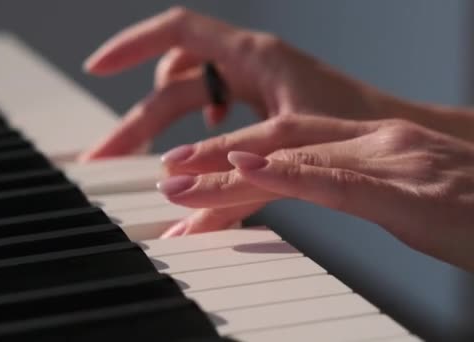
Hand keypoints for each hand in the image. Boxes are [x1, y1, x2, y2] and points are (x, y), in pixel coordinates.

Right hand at [80, 7, 396, 159]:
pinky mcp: (256, 105)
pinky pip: (209, 111)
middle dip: (134, 122)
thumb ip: (234, 185)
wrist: (393, 136)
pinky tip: (194, 149)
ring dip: (158, 130)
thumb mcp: (286, 152)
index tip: (96, 68)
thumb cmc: (354, 128)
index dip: (132, 46)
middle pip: (172, 87)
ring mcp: (250, 86)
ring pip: (187, 102)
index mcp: (252, 57)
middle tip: (103, 158)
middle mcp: (246, 66)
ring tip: (136, 161)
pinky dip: (192, 129)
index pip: (176, 33)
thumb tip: (186, 215)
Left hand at [158, 116, 473, 271]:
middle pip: (281, 142)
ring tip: (181, 181)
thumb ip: (362, 189)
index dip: (235, 150)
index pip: (290, 141)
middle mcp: (380, 141)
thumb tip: (316, 194)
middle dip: (218, 156)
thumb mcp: (408, 196)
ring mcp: (396, 162)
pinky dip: (290, 174)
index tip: (192, 167)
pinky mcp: (414, 193)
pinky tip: (248, 169)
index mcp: (377, 141)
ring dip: (231, 170)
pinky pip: (340, 180)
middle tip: (168, 173)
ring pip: (296, 158)